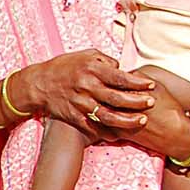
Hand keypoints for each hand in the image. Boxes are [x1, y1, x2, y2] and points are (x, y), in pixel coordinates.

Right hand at [17, 50, 157, 134]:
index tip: (151, 85)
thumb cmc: (64, 67)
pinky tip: (120, 134)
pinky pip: (93, 127)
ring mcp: (80, 104)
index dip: (138, 82)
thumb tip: (122, 68)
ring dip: (127, 120)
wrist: (38, 84)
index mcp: (91, 70)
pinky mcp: (74, 117)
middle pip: (118, 98)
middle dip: (137, 102)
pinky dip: (108, 132)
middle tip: (151, 104)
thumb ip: (105, 60)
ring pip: (108, 116)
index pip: (120, 77)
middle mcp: (87, 87)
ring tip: (141, 121)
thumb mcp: (84, 55)